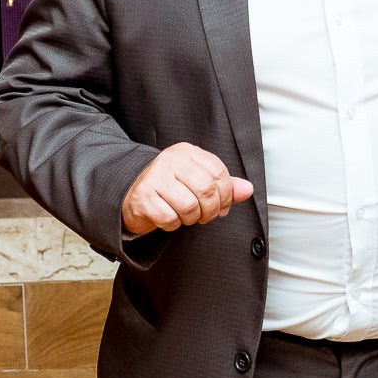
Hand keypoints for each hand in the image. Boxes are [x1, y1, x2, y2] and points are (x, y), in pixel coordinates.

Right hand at [121, 143, 254, 235]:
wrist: (130, 192)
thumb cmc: (168, 186)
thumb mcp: (196, 179)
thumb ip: (222, 184)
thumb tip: (247, 189)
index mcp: (187, 152)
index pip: (219, 173)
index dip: (226, 195)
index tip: (223, 206)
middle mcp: (170, 161)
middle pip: (207, 190)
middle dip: (211, 210)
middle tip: (206, 215)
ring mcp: (155, 178)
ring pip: (189, 206)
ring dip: (192, 218)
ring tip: (187, 216)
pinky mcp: (143, 198)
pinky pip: (170, 218)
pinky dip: (174, 224)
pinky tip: (170, 217)